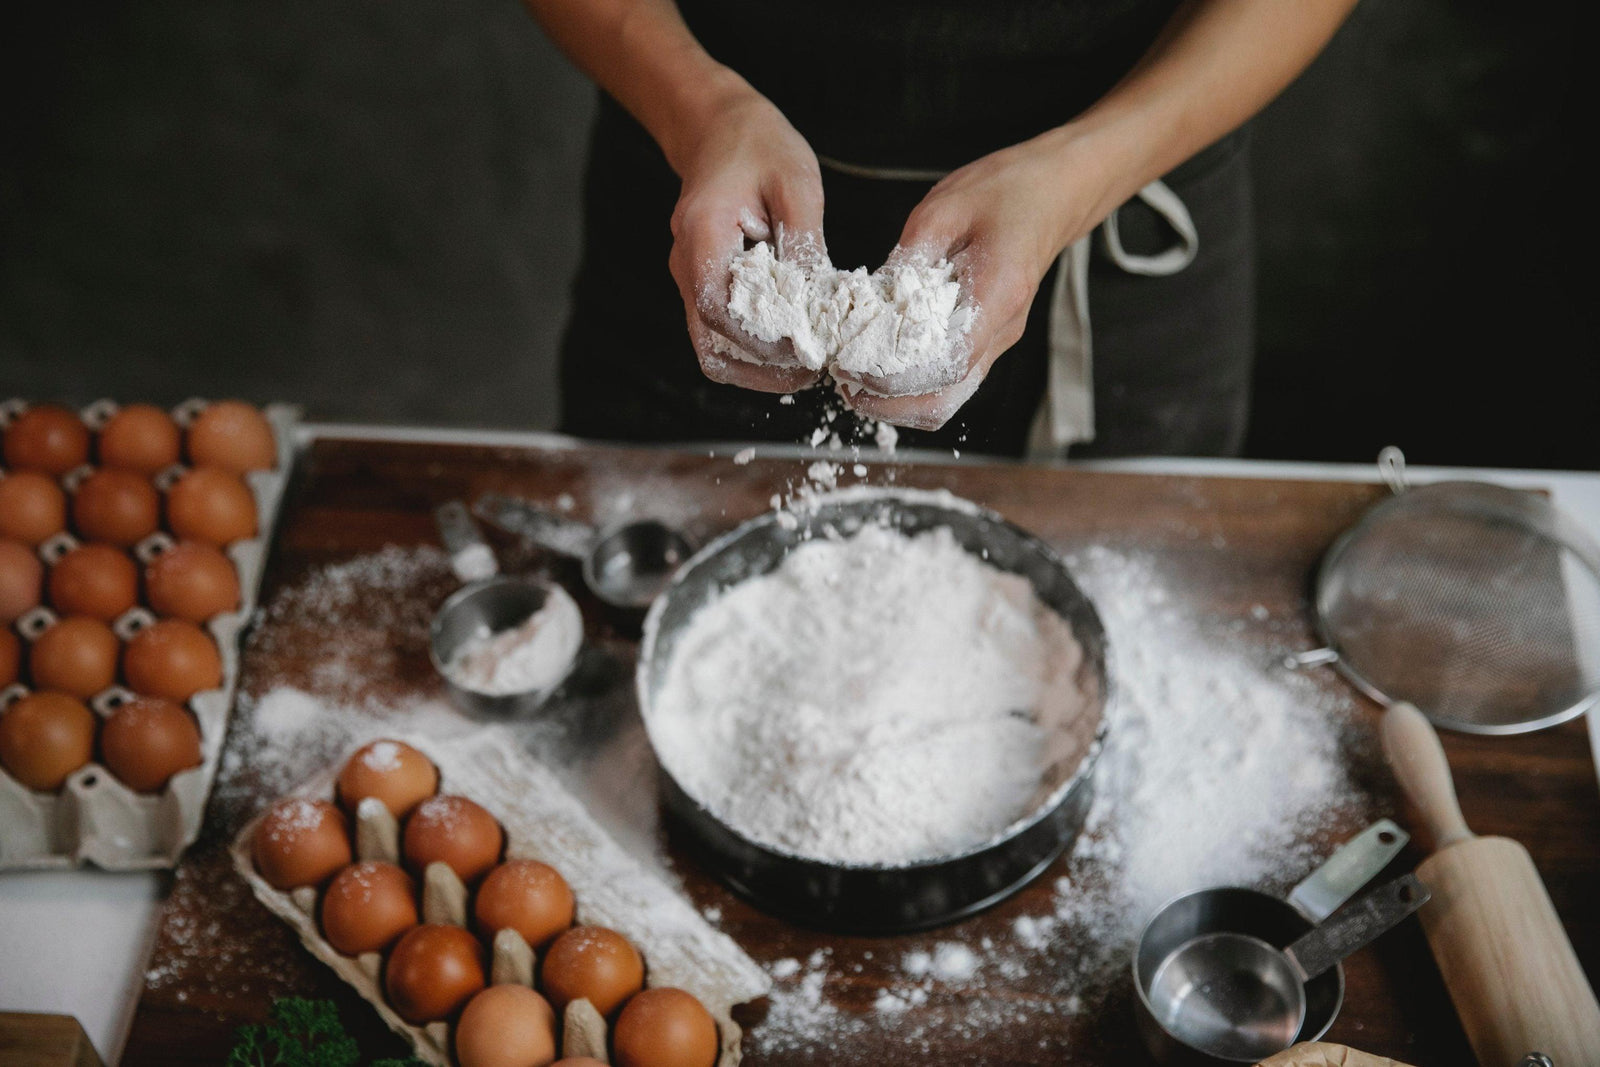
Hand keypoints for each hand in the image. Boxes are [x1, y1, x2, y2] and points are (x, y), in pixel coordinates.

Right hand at [667, 86, 827, 392]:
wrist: (718, 128)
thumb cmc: (758, 147)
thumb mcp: (798, 184)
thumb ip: (805, 243)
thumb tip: (823, 302)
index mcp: (702, 234)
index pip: (718, 309)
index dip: (760, 342)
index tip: (806, 352)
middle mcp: (686, 264)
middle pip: (710, 345)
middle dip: (762, 368)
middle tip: (813, 372)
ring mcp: (689, 278)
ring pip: (711, 349)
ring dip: (755, 368)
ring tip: (805, 369)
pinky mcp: (703, 285)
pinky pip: (719, 334)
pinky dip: (751, 352)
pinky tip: (790, 349)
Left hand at [843, 130, 1109, 429]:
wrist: (1054, 194)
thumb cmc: (1006, 191)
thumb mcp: (945, 208)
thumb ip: (909, 258)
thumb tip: (868, 301)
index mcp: (997, 293)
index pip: (947, 362)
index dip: (893, 377)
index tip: (850, 366)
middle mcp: (1001, 330)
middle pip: (944, 400)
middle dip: (887, 404)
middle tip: (842, 381)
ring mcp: (997, 342)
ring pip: (946, 401)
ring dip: (897, 402)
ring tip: (854, 378)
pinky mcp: (987, 342)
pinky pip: (950, 384)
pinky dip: (912, 389)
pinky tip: (881, 368)